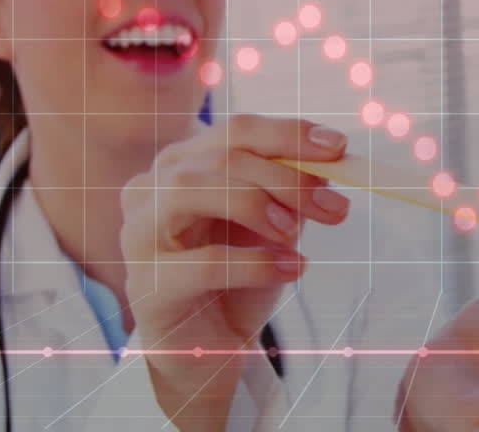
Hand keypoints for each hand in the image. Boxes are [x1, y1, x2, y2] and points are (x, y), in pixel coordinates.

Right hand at [120, 114, 349, 427]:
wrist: (210, 347)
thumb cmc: (238, 277)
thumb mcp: (272, 225)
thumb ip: (291, 192)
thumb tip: (327, 164)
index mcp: (182, 162)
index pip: (237, 131)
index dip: (289, 134)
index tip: (338, 149)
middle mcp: (150, 187)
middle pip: (220, 157)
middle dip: (286, 177)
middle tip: (335, 207)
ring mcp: (139, 233)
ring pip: (191, 189)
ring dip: (256, 204)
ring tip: (296, 234)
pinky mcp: (146, 284)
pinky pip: (202, 262)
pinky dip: (256, 263)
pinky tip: (293, 269)